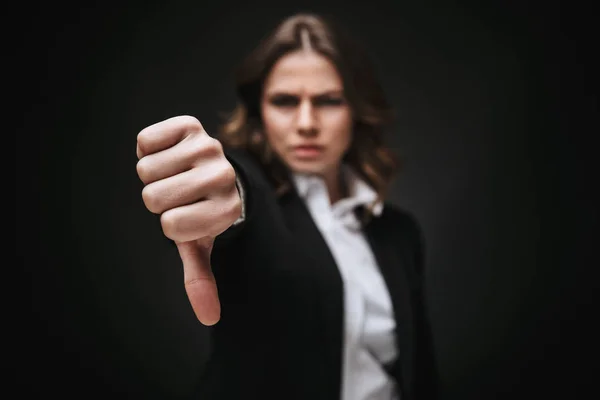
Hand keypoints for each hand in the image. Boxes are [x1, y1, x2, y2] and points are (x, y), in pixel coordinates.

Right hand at [136, 115, 241, 324]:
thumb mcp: (199, 245)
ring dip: (154, 174)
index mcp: (228, 210)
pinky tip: (171, 153)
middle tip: (179, 193)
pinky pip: (145, 140)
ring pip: (146, 169)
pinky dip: (148, 149)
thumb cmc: (201, 211)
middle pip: (153, 197)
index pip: (171, 226)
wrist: (212, 169)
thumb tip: (210, 317)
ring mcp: (209, 147)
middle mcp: (224, 176)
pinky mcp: (191, 125)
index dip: (170, 224)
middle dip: (158, 198)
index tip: (187, 216)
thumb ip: (201, 279)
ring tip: (177, 173)